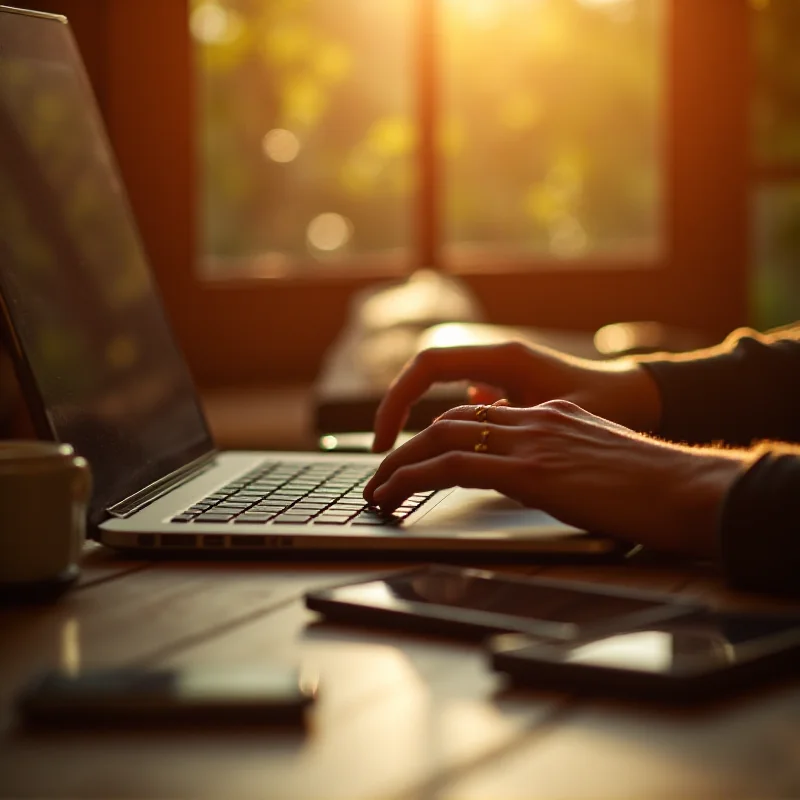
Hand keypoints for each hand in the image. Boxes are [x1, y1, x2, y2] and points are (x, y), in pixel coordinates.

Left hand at [364, 400, 752, 555]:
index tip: (416, 456)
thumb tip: (532, 474)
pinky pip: (452, 466)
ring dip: (399, 465)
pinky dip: (413, 478)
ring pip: (440, 440)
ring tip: (376, 491)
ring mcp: (529, 441)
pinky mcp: (529, 470)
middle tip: (382, 474)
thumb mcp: (594, 460)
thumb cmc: (649, 485)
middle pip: (448, 422)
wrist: (684, 488)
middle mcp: (532, 418)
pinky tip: (395, 495)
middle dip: (407, 448)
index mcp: (548, 414)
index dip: (437, 434)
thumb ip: (558, 457)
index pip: (475, 414)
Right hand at [371, 341, 661, 452]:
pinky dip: (445, 420)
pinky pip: (463, 399)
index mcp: (506, 359)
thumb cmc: (613, 405)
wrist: (646, 397)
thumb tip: (462, 420)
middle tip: (383, 456)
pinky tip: (446, 448)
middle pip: (424, 375)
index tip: (386, 442)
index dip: (397, 402)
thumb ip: (516, 422)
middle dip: (396, 412)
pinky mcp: (511, 387)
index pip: (428, 367)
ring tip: (407, 459)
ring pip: (441, 388)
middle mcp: (499, 359)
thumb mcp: (562, 418)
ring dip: (418, 418)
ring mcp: (503, 372)